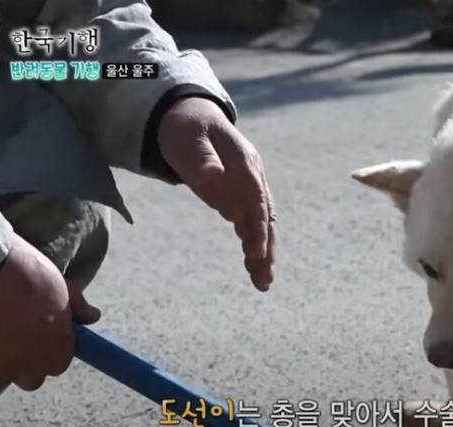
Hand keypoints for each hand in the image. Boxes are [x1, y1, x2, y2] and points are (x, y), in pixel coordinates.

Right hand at [0, 234, 99, 390]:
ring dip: (3, 358)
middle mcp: (30, 364)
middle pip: (32, 377)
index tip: (46, 337)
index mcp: (57, 346)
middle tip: (20, 333)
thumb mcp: (59, 284)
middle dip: (28, 361)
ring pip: (3, 372)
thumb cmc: (22, 273)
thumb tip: (92, 316)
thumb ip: (77, 306)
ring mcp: (0, 369)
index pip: (60, 364)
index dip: (54, 351)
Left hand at [158, 97, 274, 290]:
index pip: (255, 196)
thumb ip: (201, 160)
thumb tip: (215, 179)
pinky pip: (249, 226)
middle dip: (266, 247)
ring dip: (263, 254)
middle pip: (266, 216)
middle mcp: (252, 177)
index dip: (258, 223)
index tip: (255, 250)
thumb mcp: (188, 138)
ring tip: (262, 283)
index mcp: (244, 160)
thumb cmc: (186, 127)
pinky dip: (253, 248)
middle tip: (263, 278)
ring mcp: (247, 189)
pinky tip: (254, 270)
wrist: (190, 118)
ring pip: (261, 225)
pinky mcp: (238, 199)